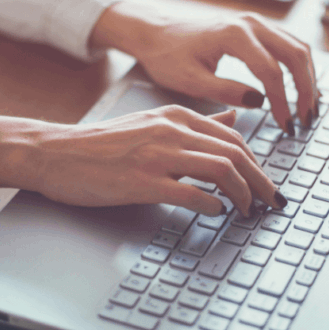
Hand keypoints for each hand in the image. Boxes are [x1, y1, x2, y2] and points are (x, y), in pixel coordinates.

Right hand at [0, 107, 285, 215]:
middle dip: (260, 181)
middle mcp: (171, 131)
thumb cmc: (102, 144)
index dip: (257, 164)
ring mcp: (157, 155)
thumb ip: (195, 123)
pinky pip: (190, 193)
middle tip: (271, 203)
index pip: (234, 137)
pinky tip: (216, 213)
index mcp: (176, 116)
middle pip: (235, 153)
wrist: (57, 153)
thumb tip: (235, 118)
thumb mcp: (152, 122)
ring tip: (248, 211)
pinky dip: (212, 204)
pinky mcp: (142, 181)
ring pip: (221, 170)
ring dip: (242, 194)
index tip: (265, 184)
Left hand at [90, 1, 318, 133]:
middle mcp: (250, 23)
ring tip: (309, 108)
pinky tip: (301, 89)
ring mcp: (256, 22)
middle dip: (305, 89)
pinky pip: (289, 45)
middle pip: (295, 55)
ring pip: (298, 47)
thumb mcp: (190, 81)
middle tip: (306, 119)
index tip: (285, 126)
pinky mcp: (256, 28)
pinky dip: (300, 67)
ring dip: (308, 78)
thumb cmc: (167, 57)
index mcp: (233, 35)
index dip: (282, 102)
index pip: (271, 72)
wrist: (156, 34)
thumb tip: (260, 102)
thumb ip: (225, 91)